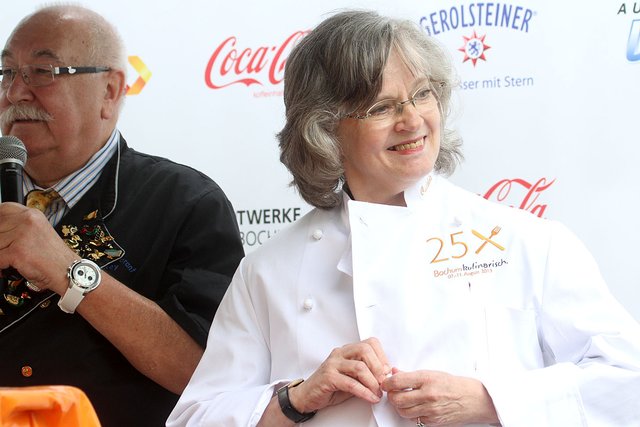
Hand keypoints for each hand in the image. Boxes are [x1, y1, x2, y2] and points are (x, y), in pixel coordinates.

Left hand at [0, 202, 77, 294]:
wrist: (68, 272)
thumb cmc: (53, 257)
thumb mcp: (37, 233)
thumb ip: (19, 227)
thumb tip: (0, 230)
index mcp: (32, 214)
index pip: (3, 210)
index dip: (0, 223)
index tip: (3, 232)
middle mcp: (28, 221)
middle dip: (1, 242)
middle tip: (9, 250)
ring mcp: (22, 235)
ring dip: (1, 255)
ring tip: (12, 260)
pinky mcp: (18, 251)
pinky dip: (2, 267)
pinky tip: (12, 267)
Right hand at [288, 337, 390, 413]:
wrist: (307, 396)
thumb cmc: (330, 387)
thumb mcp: (352, 378)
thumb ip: (366, 374)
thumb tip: (385, 375)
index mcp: (347, 351)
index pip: (370, 343)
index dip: (382, 356)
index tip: (387, 372)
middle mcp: (340, 353)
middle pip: (365, 350)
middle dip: (378, 367)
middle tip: (383, 382)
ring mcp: (333, 364)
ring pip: (359, 367)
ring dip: (373, 382)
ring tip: (377, 393)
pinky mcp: (328, 377)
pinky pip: (351, 383)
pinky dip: (364, 392)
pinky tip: (370, 398)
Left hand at [381, 368, 498, 425]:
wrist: (474, 399)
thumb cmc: (454, 384)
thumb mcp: (433, 373)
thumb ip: (412, 375)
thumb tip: (394, 373)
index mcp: (427, 379)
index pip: (398, 381)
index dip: (387, 383)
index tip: (385, 383)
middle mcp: (428, 395)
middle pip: (397, 399)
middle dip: (391, 396)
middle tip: (392, 392)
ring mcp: (431, 410)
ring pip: (403, 411)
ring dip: (399, 406)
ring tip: (402, 399)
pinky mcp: (433, 421)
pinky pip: (414, 419)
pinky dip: (411, 413)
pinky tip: (415, 407)